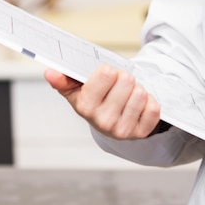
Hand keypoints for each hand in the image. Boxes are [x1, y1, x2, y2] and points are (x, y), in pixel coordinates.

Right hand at [44, 65, 160, 139]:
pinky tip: (138, 107)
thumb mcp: (76, 89)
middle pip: (126, 80)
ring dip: (137, 89)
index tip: (105, 77)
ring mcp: (123, 130)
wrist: (110, 123)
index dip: (108, 71)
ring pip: (140, 92)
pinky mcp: (141, 133)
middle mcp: (103, 122)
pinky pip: (153, 107)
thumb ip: (63, 79)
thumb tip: (50, 73)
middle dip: (124, 78)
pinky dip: (149, 102)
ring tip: (127, 96)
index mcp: (85, 107)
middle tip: (118, 87)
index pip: (107, 73)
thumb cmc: (94, 101)